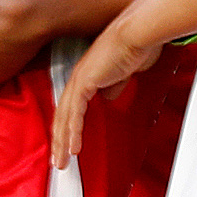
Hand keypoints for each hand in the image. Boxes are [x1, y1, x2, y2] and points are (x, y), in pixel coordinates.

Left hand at [50, 24, 164, 166]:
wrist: (137, 33)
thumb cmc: (137, 45)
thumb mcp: (126, 71)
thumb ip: (115, 84)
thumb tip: (109, 96)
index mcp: (87, 75)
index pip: (72, 108)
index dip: (69, 127)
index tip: (69, 144)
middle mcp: (78, 79)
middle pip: (62, 117)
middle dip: (59, 142)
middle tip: (59, 161)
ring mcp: (78, 82)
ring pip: (64, 119)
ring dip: (62, 143)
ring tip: (62, 162)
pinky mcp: (84, 84)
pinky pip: (74, 115)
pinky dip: (73, 133)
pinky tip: (73, 148)